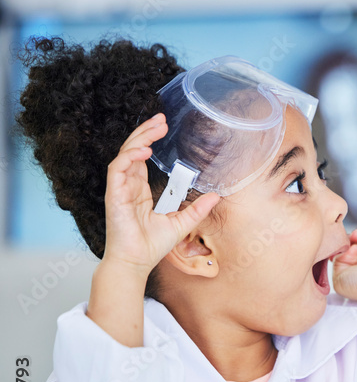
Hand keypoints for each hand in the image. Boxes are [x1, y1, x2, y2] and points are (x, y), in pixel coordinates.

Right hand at [103, 114, 219, 273]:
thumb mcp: (181, 223)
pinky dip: (129, 157)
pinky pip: (117, 169)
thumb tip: (216, 196)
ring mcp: (119, 189)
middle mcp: (128, 186)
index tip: (165, 127)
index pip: (142, 157)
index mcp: (139, 190)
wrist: (136, 262)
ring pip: (125, 154)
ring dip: (139, 138)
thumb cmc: (151, 246)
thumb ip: (197, 209)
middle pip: (133, 150)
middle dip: (146, 132)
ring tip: (155, 127)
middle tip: (162, 118)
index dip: (151, 140)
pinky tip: (143, 150)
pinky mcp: (114, 195)